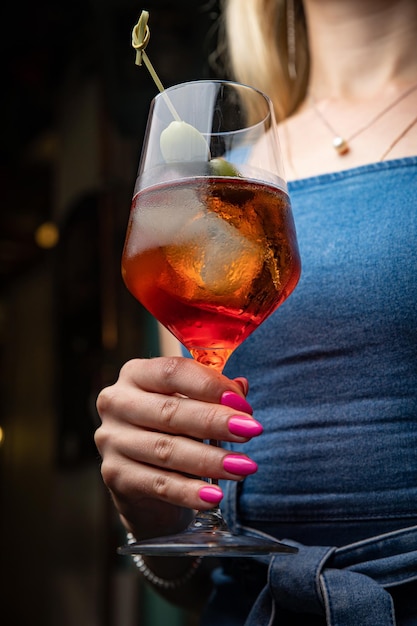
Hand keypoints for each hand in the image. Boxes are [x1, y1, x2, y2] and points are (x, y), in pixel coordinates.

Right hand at [95, 356, 261, 539]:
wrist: (145, 484)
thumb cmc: (174, 430)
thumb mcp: (192, 405)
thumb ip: (214, 394)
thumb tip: (241, 388)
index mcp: (135, 374)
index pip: (173, 372)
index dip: (210, 386)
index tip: (243, 404)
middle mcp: (117, 402)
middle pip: (170, 410)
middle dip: (216, 421)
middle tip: (251, 431)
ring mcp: (112, 440)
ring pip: (167, 450)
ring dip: (210, 459)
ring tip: (244, 466)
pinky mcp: (114, 475)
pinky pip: (158, 484)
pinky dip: (189, 492)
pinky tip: (214, 496)